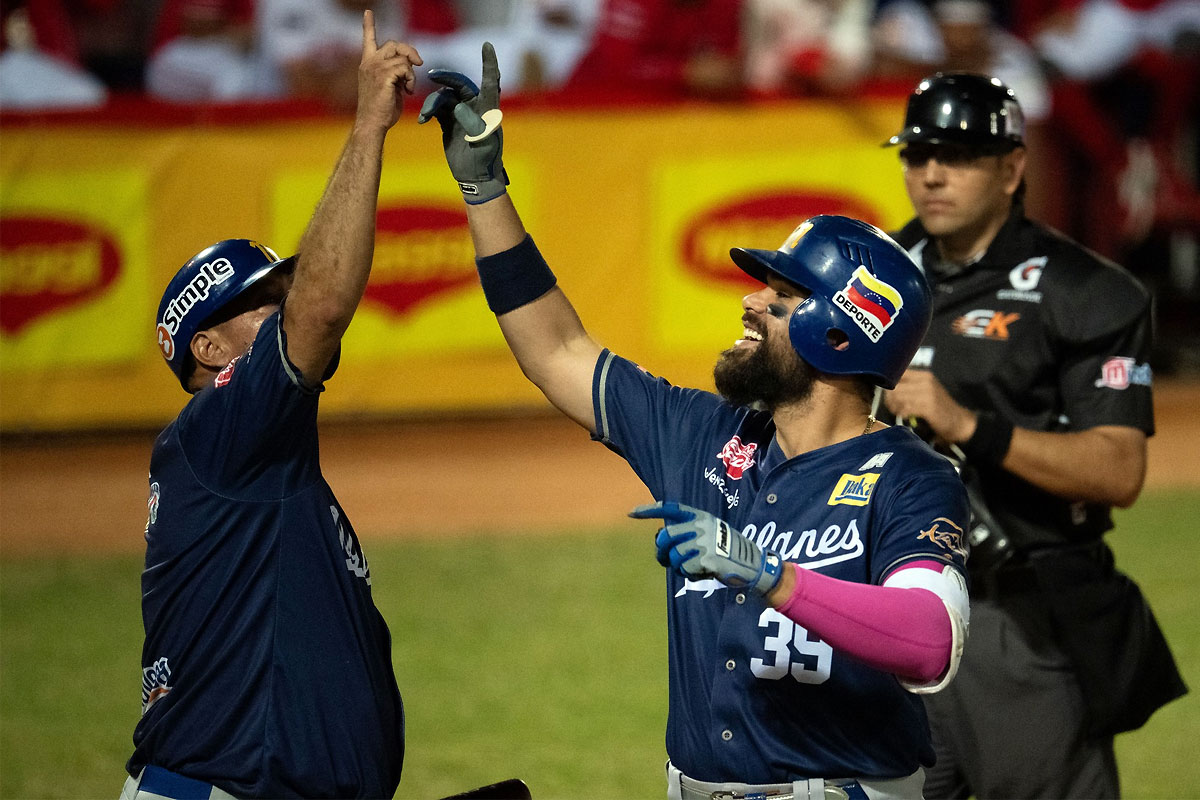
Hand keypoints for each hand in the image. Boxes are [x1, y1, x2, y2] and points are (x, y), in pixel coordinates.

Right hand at [357, 10, 422, 131]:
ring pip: (403, 58)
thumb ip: (396, 73)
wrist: (372, 124)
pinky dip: (411, 79)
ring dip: (411, 73)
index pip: (368, 40)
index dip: (369, 25)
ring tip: (407, 87)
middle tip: (418, 64)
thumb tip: (411, 65)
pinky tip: (407, 91)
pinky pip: (406, 68)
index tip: (368, 12)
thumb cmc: (381, 110)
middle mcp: (369, 63)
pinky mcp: (384, 75)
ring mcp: (375, 68)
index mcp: (368, 64)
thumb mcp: (389, 86)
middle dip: (409, 52)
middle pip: (394, 44)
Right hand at [417, 42, 508, 203]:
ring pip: (445, 97)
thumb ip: (472, 124)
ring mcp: (461, 113)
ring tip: (425, 116)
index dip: (489, 62)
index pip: (490, 80)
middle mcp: (476, 107)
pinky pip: (437, 109)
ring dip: (433, 103)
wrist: (474, 176)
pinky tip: (422, 120)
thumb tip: (458, 107)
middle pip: (460, 84)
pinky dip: (429, 111)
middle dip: (446, 78)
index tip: (487, 45)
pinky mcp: (449, 122)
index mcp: (488, 108)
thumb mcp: (481, 143)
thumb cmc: (484, 160)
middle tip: (433, 75)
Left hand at [629, 501, 783, 595]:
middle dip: (661, 551)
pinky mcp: (707, 558)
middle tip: (665, 560)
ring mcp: (704, 541)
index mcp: (701, 516)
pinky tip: (703, 572)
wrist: (752, 564)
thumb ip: (687, 533)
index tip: (631, 513)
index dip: (649, 510)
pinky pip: (685, 569)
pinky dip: (690, 574)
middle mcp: (701, 525)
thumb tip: (660, 540)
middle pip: (666, 537)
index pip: (671, 508)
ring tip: (692, 567)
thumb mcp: (709, 534)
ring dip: (678, 567)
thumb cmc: (726, 551)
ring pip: (674, 556)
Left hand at [884, 369, 976, 444]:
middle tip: (892, 406)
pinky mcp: (929, 408)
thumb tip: (889, 386)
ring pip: (899, 398)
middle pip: (896, 387)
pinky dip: (902, 413)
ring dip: (894, 406)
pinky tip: (905, 416)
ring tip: (897, 411)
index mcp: (925, 376)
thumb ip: (911, 385)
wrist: (959, 421)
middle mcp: (926, 382)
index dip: (890, 384)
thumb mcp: (927, 390)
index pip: (899, 374)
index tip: (889, 394)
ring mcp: (928, 394)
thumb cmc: (939, 406)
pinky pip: (906, 408)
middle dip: (890, 398)